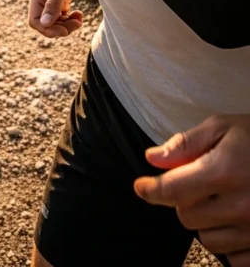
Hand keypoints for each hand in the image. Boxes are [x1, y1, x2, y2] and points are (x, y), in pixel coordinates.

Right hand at [28, 0, 90, 38]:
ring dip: (66, 25)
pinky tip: (79, 15)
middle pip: (45, 24)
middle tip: (77, 23)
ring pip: (54, 22)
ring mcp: (51, 0)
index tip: (64, 31)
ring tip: (79, 18)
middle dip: (60, 28)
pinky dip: (70, 20)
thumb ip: (54, 3)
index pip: (35, 20)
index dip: (47, 29)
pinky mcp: (61, 0)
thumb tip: (44, 23)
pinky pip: (61, 17)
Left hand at [135, 114, 249, 264]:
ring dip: (205, 220)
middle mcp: (240, 205)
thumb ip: (187, 144)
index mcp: (224, 171)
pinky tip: (236, 218)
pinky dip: (228, 241)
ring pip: (207, 238)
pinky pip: (233, 257)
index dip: (150, 190)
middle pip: (186, 216)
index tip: (141, 187)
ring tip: (220, 198)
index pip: (172, 190)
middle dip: (183, 199)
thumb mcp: (224, 127)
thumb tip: (152, 159)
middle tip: (197, 181)